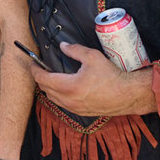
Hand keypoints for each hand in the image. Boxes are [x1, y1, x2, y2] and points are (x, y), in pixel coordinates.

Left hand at [29, 42, 153, 116]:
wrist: (126, 95)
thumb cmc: (111, 76)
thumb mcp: (92, 57)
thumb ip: (75, 50)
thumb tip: (63, 46)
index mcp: (68, 86)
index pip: (42, 79)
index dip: (34, 70)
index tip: (33, 63)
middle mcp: (68, 100)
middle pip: (45, 90)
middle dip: (40, 78)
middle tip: (42, 67)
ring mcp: (74, 108)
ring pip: (53, 99)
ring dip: (48, 88)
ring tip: (51, 77)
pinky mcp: (80, 112)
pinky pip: (62, 104)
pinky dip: (58, 96)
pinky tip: (64, 88)